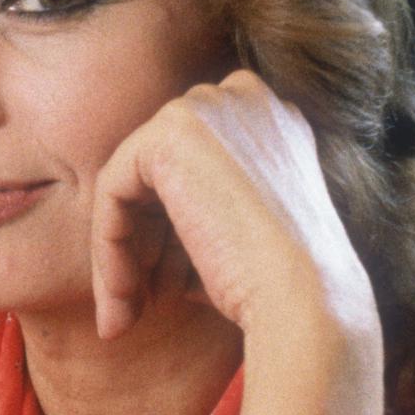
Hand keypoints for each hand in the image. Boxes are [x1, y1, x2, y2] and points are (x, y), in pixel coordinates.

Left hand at [90, 68, 378, 346]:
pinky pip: (112, 192)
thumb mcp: (240, 231)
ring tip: (126, 316)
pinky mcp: (170, 132)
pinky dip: (109, 249)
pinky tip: (123, 302)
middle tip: (141, 304)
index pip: (193, 169)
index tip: (167, 291)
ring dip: (121, 254)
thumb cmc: (280, 285)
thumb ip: (198, 207)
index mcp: (272, 121)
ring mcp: (210, 108)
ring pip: (131, 184)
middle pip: (159, 172)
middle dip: (144, 243)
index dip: (172, 234)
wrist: (305, 300)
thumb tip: (133, 228)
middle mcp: (244, 99)